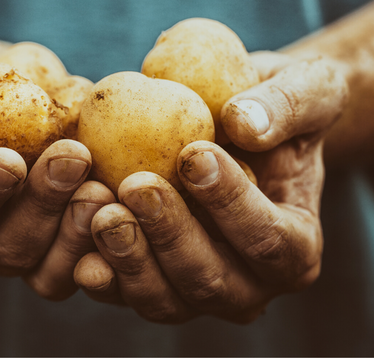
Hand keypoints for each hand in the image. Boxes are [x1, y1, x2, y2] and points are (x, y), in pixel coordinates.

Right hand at [0, 26, 113, 298]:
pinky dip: (110, 228)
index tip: (7, 160)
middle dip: (44, 205)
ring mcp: (27, 236)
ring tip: (103, 185)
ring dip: (80, 228)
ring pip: (52, 263)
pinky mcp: (64, 225)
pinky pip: (89, 246)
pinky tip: (130, 194)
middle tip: (71, 159)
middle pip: (10, 247)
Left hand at [74, 52, 348, 322]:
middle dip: (171, 234)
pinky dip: (101, 270)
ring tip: (101, 208)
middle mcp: (248, 280)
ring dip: (130, 257)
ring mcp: (196, 285)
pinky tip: (80, 242)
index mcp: (294, 243)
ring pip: (164, 297)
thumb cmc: (277, 108)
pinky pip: (125, 288)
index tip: (194, 154)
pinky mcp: (153, 276)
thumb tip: (244, 125)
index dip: (232, 203)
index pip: (269, 238)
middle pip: (211, 280)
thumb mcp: (304, 89)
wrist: (241, 124)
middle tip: (137, 184)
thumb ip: (287, 105)